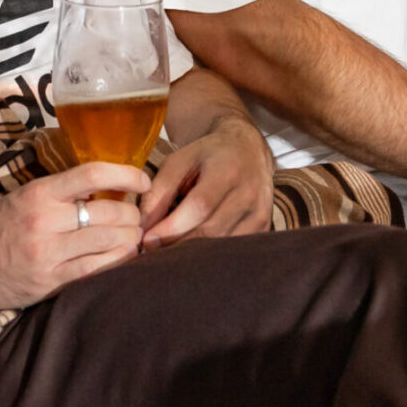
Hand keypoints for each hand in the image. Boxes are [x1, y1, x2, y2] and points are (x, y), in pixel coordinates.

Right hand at [0, 163, 149, 308]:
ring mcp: (48, 253)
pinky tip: (121, 258)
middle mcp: (44, 220)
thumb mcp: (25, 197)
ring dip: (129, 240)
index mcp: (39, 193)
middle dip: (133, 216)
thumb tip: (110, 187)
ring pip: (108, 242)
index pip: (92, 174)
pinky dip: (116, 262)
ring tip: (132, 238)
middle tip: (136, 219)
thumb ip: (62, 192)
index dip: (126, 175)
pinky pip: (96, 270)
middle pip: (110, 213)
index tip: (142, 182)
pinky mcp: (50, 281)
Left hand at [139, 119, 273, 249]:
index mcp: (228, 170)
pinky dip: (209, 256)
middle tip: (151, 253)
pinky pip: (232, 251)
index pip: (200, 206)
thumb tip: (143, 226)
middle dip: (177, 245)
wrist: (249, 150)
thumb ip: (159, 191)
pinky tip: (190, 254)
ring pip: (221, 245)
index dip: (172, 227)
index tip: (147, 240)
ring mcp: (260, 214)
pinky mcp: (263, 229)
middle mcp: (250, 193)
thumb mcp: (179, 161)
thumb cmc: (208, 156)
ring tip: (167, 254)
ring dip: (191, 255)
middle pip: (211, 230)